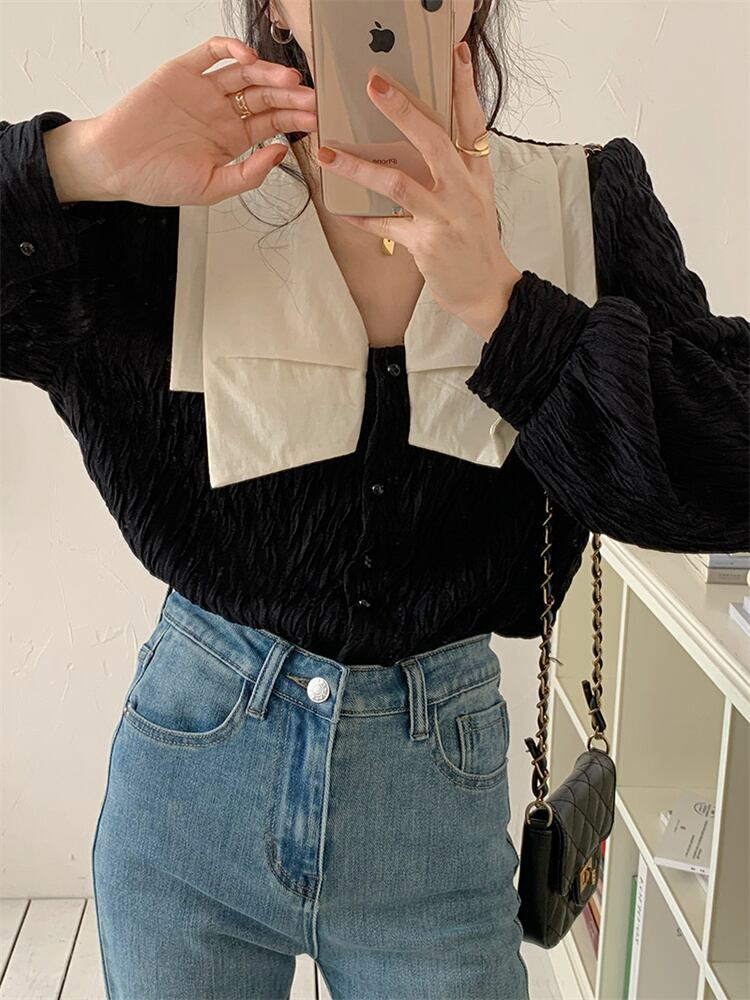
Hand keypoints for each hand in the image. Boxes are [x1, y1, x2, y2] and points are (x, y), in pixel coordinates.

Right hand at [45, 36, 317, 205]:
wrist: (114, 164)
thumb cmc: (157, 180)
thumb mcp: (212, 188)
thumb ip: (248, 174)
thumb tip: (281, 153)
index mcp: (231, 139)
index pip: (272, 123)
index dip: (295, 118)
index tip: (315, 118)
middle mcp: (221, 112)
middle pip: (264, 95)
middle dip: (290, 95)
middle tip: (311, 97)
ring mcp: (203, 90)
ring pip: (244, 74)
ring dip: (269, 73)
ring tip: (289, 79)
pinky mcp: (181, 72)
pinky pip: (210, 53)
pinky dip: (231, 49)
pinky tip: (248, 59)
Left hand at [315, 41, 521, 340]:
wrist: (487, 290)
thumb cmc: (475, 243)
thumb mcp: (475, 199)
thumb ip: (453, 171)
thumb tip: (420, 143)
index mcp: (476, 174)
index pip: (472, 121)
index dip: (463, 86)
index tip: (454, 52)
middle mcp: (462, 190)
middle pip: (432, 140)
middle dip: (402, 110)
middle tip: (373, 84)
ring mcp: (443, 216)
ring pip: (398, 182)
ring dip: (359, 166)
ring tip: (329, 153)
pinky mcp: (425, 243)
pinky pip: (385, 225)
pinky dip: (361, 216)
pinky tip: (341, 208)